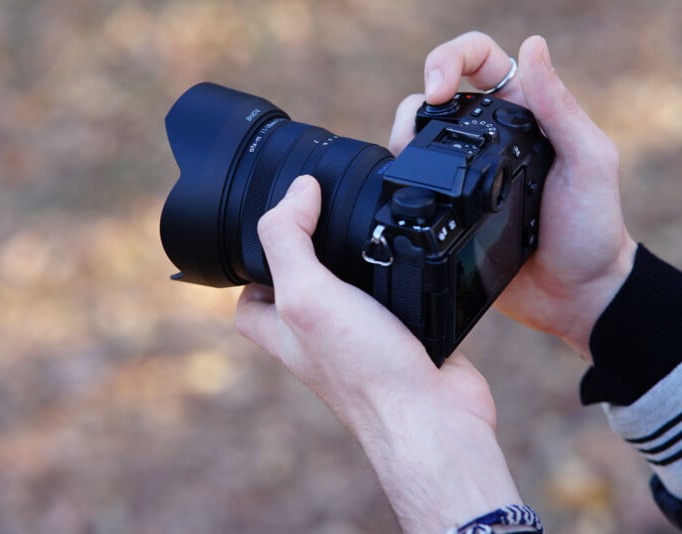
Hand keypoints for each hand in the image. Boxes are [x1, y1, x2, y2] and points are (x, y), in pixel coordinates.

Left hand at [235, 175, 521, 531]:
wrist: (432, 414)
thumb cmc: (365, 371)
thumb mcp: (306, 295)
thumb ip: (288, 239)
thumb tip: (297, 190)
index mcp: (281, 329)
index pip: (250, 291)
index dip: (256, 256)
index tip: (281, 222)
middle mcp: (317, 334)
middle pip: (303, 280)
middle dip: (316, 247)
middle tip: (330, 213)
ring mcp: (360, 334)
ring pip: (352, 283)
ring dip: (364, 256)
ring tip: (373, 225)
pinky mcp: (401, 333)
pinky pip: (394, 292)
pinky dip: (403, 271)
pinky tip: (414, 253)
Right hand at [390, 32, 636, 358]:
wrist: (575, 295)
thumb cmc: (592, 228)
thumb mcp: (588, 161)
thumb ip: (560, 107)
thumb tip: (532, 45)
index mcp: (527, 112)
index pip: (481, 61)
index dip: (450, 60)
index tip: (438, 89)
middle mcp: (492, 137)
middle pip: (438, 93)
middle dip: (417, 100)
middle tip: (417, 126)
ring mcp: (467, 174)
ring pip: (420, 135)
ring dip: (404, 137)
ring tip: (408, 161)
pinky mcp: (451, 209)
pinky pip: (418, 182)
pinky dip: (404, 177)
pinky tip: (410, 189)